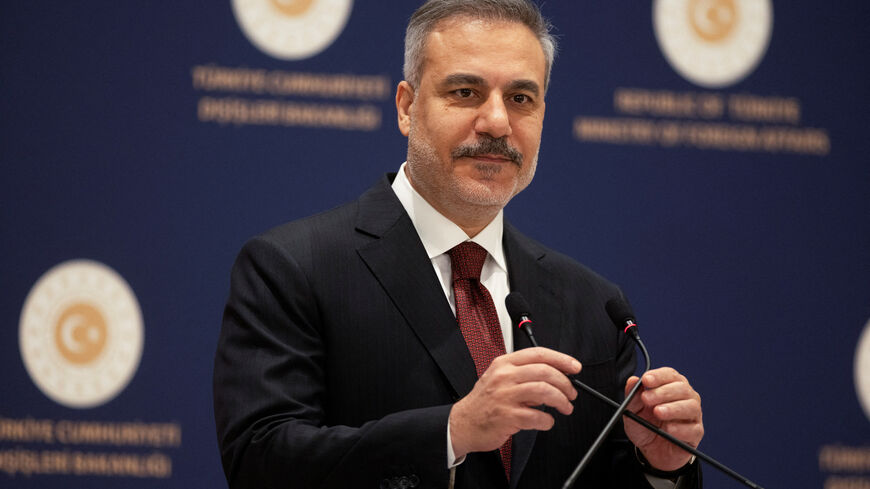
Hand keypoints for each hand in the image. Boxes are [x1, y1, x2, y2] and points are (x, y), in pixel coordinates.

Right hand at [449, 347, 581, 458]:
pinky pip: (536, 417)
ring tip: (565, 407)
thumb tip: (555, 375)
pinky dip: (547, 420)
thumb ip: (523, 373)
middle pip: (545, 372)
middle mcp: (504, 377)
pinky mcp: (506, 416)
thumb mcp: (499, 378)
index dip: (561, 359)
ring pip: (544, 391)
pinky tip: (546, 421)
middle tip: (571, 393)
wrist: (463, 423)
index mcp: (504, 363)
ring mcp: (504, 396)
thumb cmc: (484, 401)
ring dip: (561, 401)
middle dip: (565, 383)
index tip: (574, 367)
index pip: (538, 354)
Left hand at [623, 367, 703, 470]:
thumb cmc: (645, 426)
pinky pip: (693, 429)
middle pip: (682, 388)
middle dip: (663, 392)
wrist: (650, 451)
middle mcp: (685, 398)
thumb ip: (632, 396)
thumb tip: (632, 380)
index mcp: (671, 386)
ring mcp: (693, 415)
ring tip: (658, 412)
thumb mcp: (633, 411)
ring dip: (673, 408)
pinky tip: (668, 429)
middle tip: (647, 398)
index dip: (658, 376)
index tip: (646, 380)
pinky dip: (680, 428)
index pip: (669, 375)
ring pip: (691, 406)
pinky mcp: (696, 433)